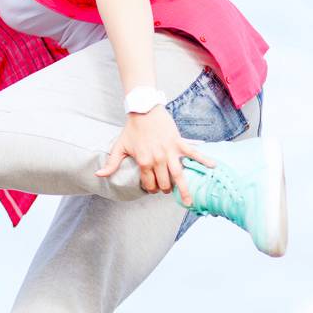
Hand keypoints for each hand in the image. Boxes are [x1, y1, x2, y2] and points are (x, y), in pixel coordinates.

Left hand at [96, 108, 216, 202]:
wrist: (143, 110)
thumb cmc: (131, 129)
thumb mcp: (119, 147)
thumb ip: (111, 163)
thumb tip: (99, 176)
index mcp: (143, 161)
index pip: (149, 183)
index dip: (150, 188)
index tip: (152, 189)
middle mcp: (158, 159)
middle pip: (164, 182)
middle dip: (164, 189)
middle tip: (165, 190)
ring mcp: (170, 151)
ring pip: (179, 175)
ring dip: (184, 189)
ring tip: (189, 201)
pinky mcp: (179, 143)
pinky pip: (193, 154)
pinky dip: (203, 160)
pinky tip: (213, 167)